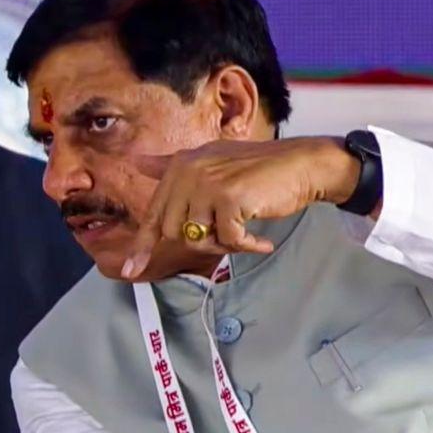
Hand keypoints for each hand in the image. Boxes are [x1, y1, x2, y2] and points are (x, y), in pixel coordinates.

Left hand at [122, 137, 359, 278]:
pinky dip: (246, 246)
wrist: (303, 164)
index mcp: (179, 165)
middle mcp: (188, 171)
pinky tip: (261, 240)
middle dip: (202, 242)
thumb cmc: (257, 169)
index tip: (130, 272)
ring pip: (199, 239)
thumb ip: (171, 166)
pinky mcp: (228, 198)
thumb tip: (135, 162)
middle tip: (229, 233)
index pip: (154, 214)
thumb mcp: (209, 160)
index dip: (142, 246)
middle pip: (176, 233)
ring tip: (244, 230)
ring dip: (224, 244)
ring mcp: (207, 184)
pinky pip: (228, 241)